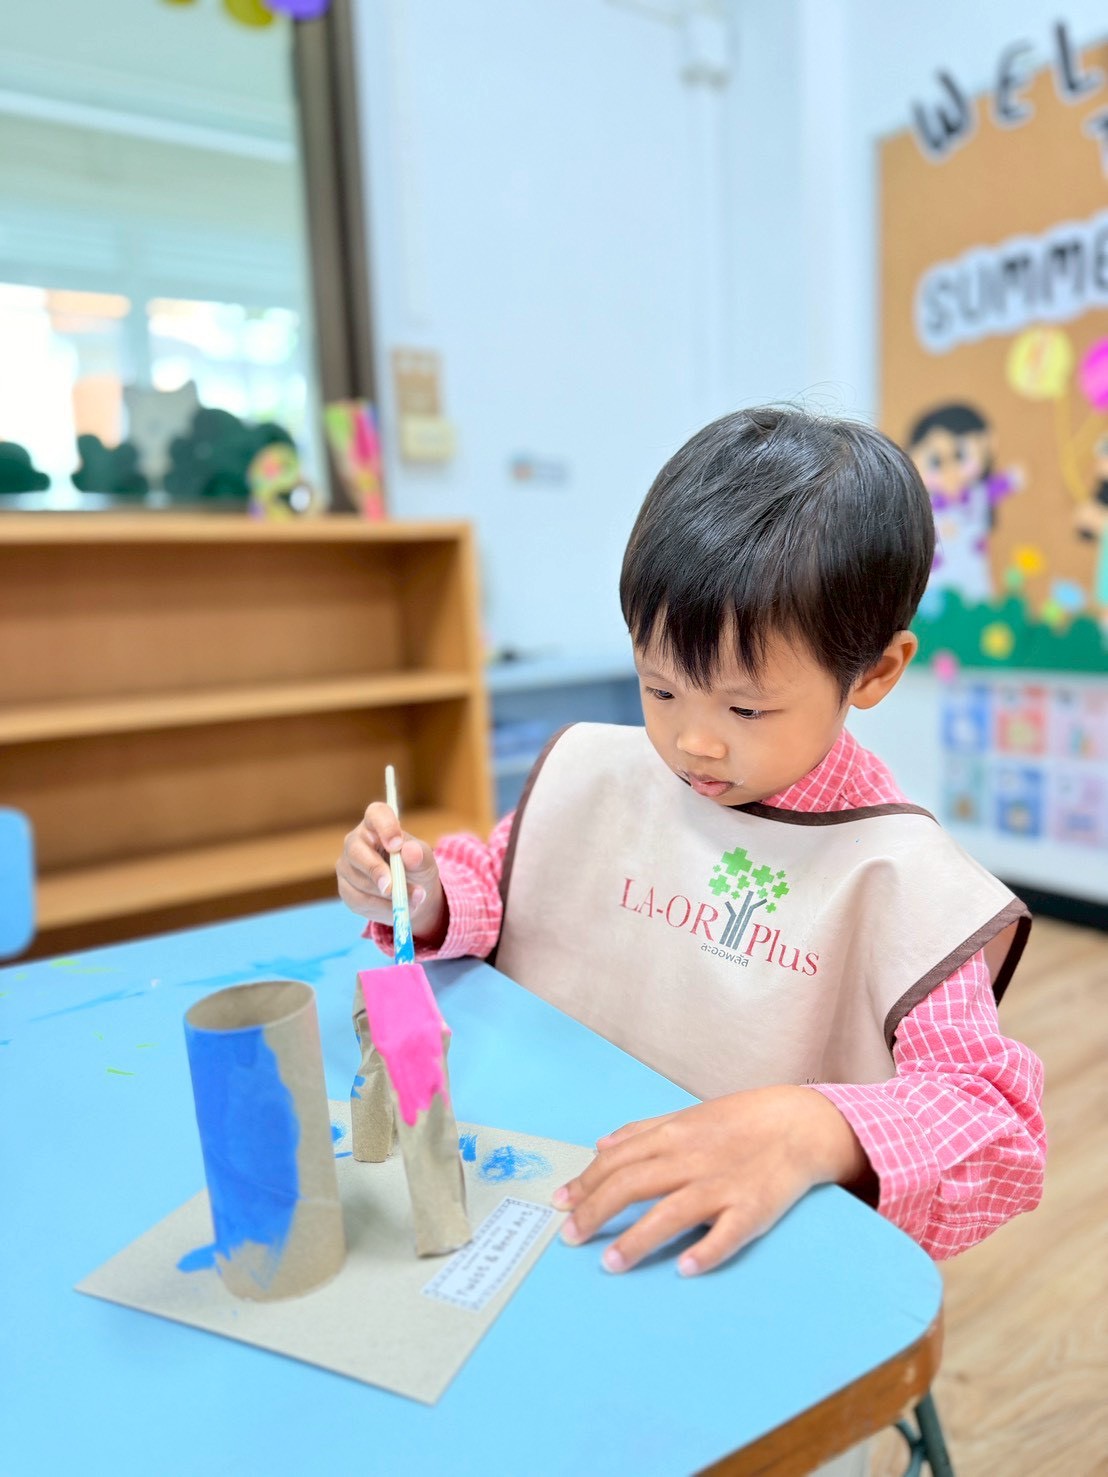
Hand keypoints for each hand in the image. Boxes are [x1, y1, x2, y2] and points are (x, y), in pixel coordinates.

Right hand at [336, 802, 447, 945]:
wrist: (412, 895)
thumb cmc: (417, 868)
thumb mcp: (425, 862)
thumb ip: (420, 856)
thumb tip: (409, 851)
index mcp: (377, 824)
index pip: (375, 814)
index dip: (384, 827)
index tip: (396, 845)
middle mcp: (356, 841)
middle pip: (356, 850)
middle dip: (376, 870)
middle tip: (393, 887)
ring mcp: (347, 865)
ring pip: (359, 880)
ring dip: (386, 895)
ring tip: (412, 900)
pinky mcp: (346, 888)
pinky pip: (358, 900)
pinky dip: (381, 908)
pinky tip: (397, 909)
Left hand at [552, 1086, 868, 1275]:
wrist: (798, 1125)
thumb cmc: (738, 1123)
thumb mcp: (686, 1117)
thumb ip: (642, 1132)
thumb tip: (600, 1147)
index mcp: (672, 1136)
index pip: (617, 1162)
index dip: (585, 1184)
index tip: (561, 1206)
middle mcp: (691, 1160)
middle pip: (633, 1185)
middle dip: (596, 1212)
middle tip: (570, 1238)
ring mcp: (722, 1186)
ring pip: (672, 1212)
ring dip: (638, 1238)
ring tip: (610, 1263)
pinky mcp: (753, 1210)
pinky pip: (728, 1234)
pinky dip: (707, 1250)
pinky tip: (685, 1268)